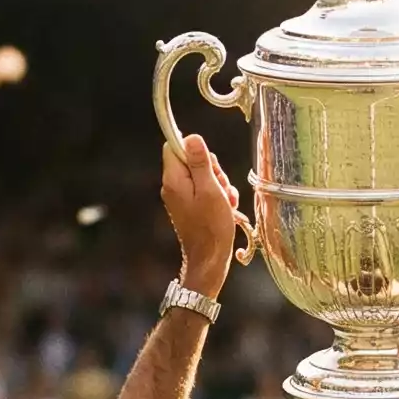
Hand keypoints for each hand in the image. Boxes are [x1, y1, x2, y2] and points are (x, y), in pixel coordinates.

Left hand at [161, 136, 239, 296]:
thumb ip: (200, 162)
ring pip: (202, 176)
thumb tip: (192, 137)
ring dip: (218, 184)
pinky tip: (225, 208)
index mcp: (174, 180)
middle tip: (221, 187)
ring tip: (226, 202)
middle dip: (212, 170)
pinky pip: (204, 190)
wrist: (209, 260)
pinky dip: (217, 196)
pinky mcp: (190, 207)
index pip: (175, 146)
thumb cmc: (212, 228)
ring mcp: (181, 197)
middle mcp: (173, 186)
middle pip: (192, 160)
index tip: (209, 164)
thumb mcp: (210, 190)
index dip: (195, 149)